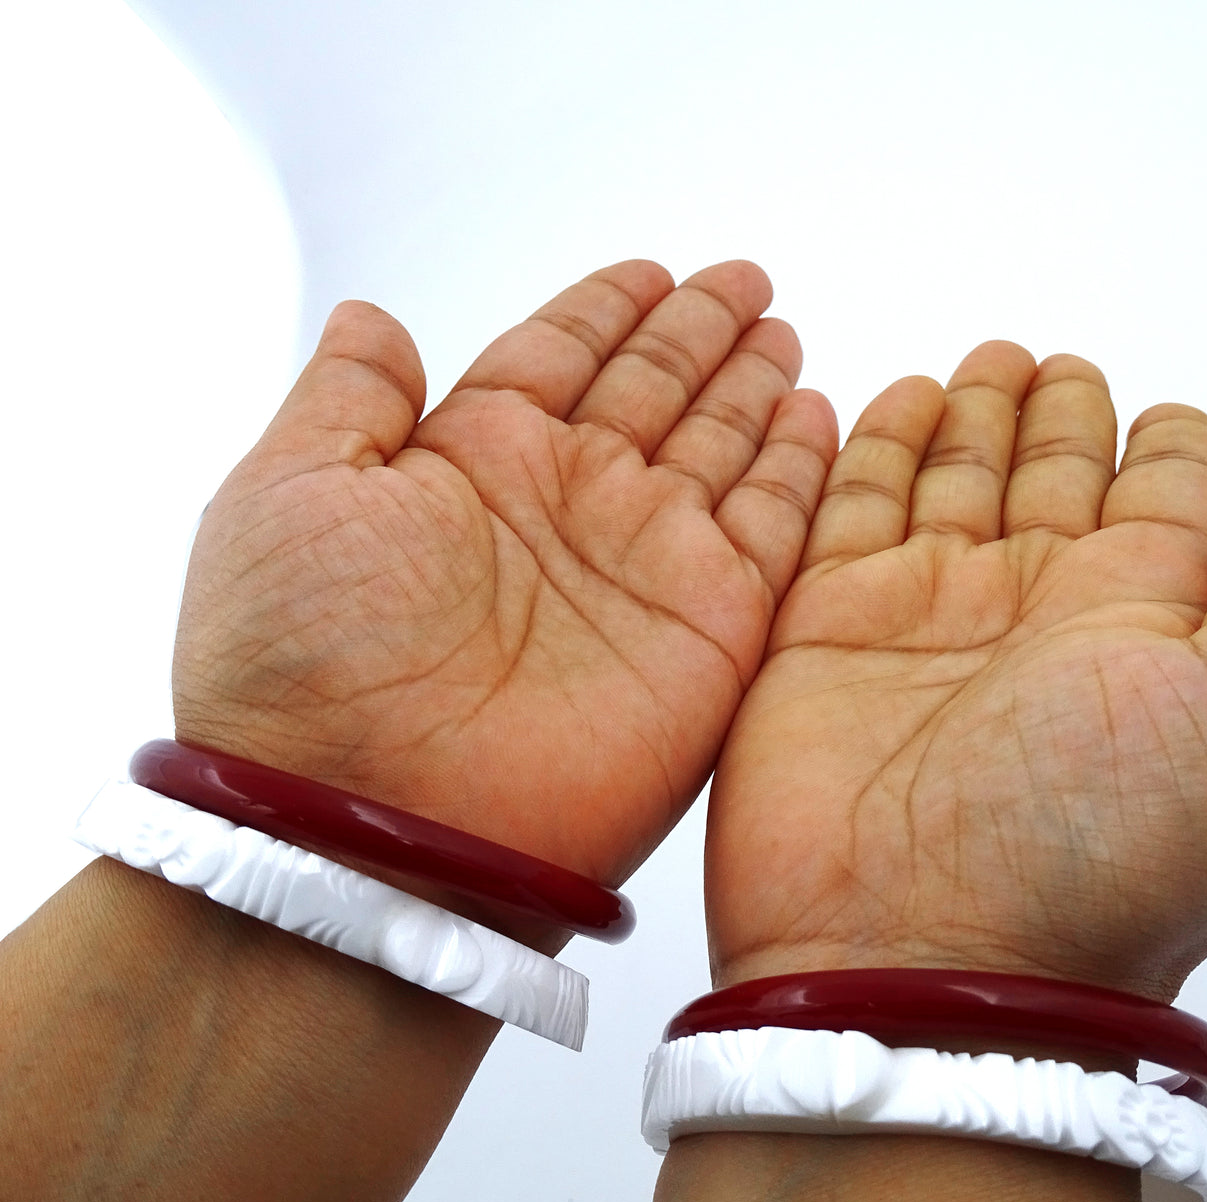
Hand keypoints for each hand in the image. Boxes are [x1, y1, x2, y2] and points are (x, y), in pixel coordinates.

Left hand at [173, 260, 835, 886]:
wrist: (372, 824)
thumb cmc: (305, 664)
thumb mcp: (289, 492)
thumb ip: (347, 398)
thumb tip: (374, 320)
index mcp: (471, 463)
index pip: (559, 357)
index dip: (609, 312)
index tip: (652, 272)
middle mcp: (566, 511)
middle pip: (653, 393)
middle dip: (699, 336)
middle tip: (748, 284)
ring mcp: (643, 569)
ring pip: (720, 452)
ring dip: (755, 392)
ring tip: (784, 334)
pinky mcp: (711, 634)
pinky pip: (775, 534)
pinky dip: (802, 475)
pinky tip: (818, 417)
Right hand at [704, 343, 1206, 999]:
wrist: (913, 956)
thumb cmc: (1103, 849)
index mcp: (1146, 632)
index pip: (1163, 508)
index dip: (1166, 448)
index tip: (1160, 408)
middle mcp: (1036, 620)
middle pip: (1053, 481)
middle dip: (1058, 416)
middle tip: (1052, 364)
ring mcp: (923, 622)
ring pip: (951, 483)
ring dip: (969, 419)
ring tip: (985, 364)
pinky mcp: (821, 630)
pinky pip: (843, 514)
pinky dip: (869, 454)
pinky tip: (894, 404)